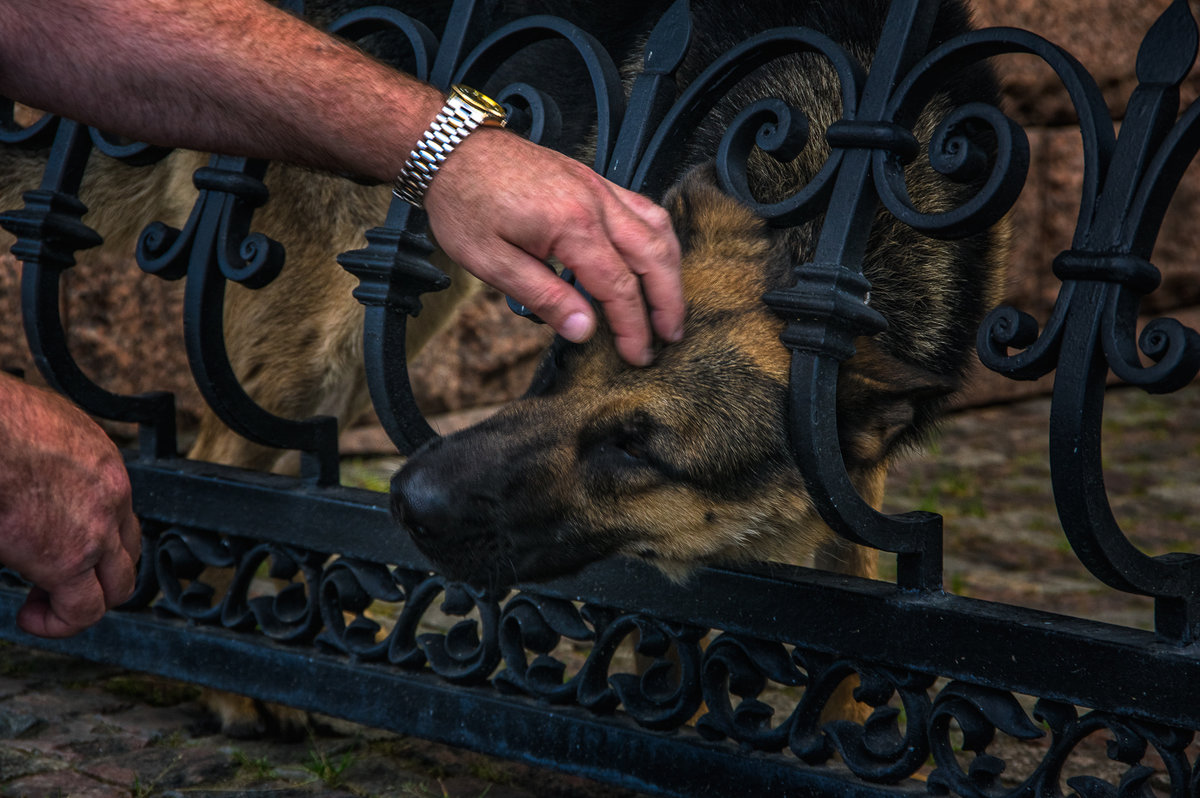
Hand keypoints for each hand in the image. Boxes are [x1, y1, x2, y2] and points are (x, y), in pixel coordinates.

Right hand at [0, 375, 140, 636]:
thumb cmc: (0, 421)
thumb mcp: (35, 431)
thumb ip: (45, 463)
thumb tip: (30, 486)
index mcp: (102, 465)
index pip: (118, 513)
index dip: (96, 540)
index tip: (61, 549)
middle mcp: (111, 497)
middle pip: (127, 552)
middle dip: (98, 575)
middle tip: (56, 584)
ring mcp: (96, 529)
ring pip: (116, 586)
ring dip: (83, 601)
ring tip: (44, 606)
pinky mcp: (68, 559)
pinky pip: (83, 610)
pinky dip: (60, 622)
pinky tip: (31, 618)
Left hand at [425, 128, 683, 366]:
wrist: (453, 150)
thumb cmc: (465, 202)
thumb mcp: (492, 262)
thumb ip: (544, 297)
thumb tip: (584, 331)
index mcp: (571, 226)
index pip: (618, 287)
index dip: (632, 326)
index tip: (638, 355)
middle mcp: (596, 203)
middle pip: (653, 258)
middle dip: (667, 302)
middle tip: (670, 337)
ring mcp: (599, 188)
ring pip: (658, 230)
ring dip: (671, 271)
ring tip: (670, 305)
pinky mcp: (595, 181)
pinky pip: (644, 208)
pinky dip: (659, 238)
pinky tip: (655, 259)